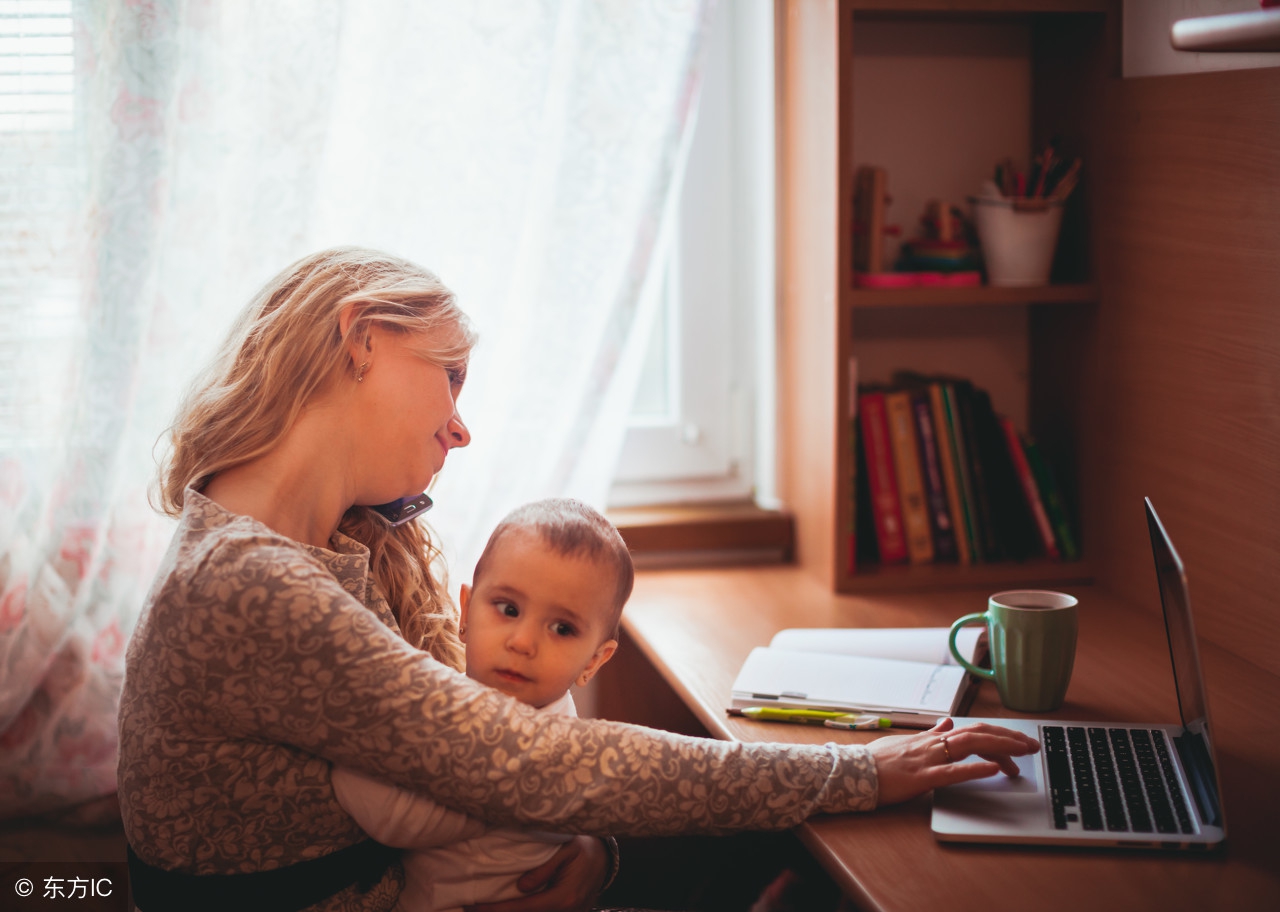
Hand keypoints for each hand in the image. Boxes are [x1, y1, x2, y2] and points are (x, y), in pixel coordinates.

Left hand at [464, 834, 606, 911]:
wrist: (607, 857)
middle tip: (472, 910)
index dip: (498, 909)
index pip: (524, 907)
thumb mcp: (566, 849)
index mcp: (564, 897)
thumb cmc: (585, 847)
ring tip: (486, 908)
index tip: (474, 907)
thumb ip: (544, 869)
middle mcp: (567, 911)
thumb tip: (521, 887)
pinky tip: (511, 907)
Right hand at [869, 717, 1040, 806]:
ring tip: (1022, 754)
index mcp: (931, 737)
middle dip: (1009, 739)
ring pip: (970, 746)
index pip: (973, 730)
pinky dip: (974, 768)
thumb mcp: (906, 741)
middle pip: (978, 733)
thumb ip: (930, 733)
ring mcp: (928, 758)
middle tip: (1032, 747)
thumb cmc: (877, 760)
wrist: (854, 771)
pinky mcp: (922, 777)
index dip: (999, 734)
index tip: (1019, 743)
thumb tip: (947, 721)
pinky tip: (992, 770)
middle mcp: (933, 743)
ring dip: (1000, 748)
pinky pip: (952, 771)